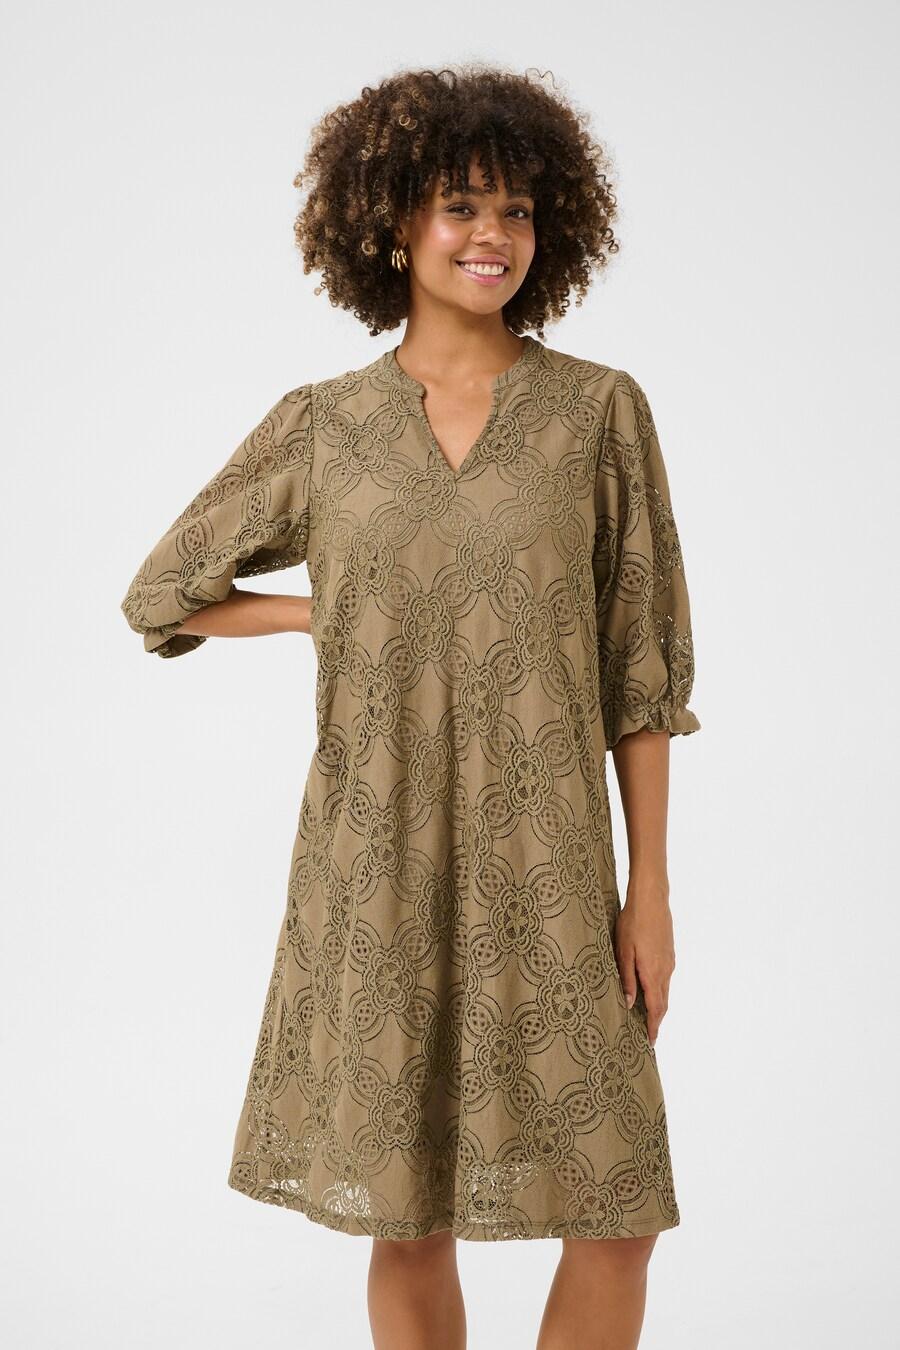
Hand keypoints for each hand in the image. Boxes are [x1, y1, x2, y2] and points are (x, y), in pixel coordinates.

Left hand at [614, 877, 675, 1046]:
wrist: (651, 898)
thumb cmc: (633, 922)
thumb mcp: (623, 951)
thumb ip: (626, 978)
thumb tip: (628, 1004)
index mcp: (653, 973)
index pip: (656, 1008)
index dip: (653, 1026)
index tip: (651, 1042)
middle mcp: (665, 970)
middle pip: (663, 1003)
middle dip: (657, 1020)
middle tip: (649, 1035)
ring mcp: (670, 961)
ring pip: (665, 990)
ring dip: (659, 1005)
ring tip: (648, 1016)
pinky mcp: (669, 952)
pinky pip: (666, 978)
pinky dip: (660, 990)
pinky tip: (651, 988)